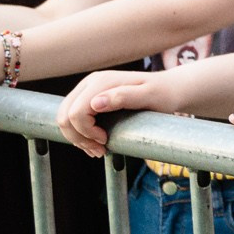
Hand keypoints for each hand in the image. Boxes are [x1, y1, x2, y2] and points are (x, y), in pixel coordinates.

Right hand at [56, 66, 175, 155]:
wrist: (169, 89)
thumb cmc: (163, 94)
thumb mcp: (150, 96)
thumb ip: (123, 97)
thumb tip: (95, 103)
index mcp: (101, 82)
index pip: (76, 112)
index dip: (87, 132)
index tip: (106, 141)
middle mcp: (90, 82)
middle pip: (65, 116)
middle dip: (79, 138)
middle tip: (101, 151)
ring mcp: (87, 90)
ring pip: (64, 118)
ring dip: (77, 138)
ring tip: (98, 150)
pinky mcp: (88, 98)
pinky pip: (71, 118)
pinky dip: (78, 134)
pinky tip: (94, 143)